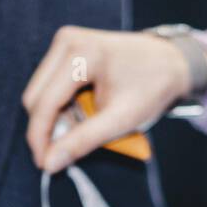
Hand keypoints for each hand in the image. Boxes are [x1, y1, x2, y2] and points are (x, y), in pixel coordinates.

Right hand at [22, 26, 193, 172]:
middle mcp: (67, 41)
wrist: (171, 62)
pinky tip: (84, 113)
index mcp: (81, 54)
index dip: (40, 137)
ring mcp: (65, 42)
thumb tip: (49, 163)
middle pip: (36, 98)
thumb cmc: (151, 88)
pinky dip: (62, 107)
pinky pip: (50, 87)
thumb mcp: (120, 119)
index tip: (44, 165)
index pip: (44, 102)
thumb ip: (83, 141)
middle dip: (49, 128)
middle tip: (71, 148)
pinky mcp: (67, 49)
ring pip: (40, 94)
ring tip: (86, 126)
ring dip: (57, 118)